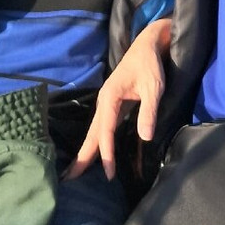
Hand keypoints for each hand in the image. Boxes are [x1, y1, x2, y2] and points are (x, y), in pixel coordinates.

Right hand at [65, 18, 171, 179]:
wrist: (148, 46)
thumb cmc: (150, 65)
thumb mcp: (154, 88)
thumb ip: (149, 111)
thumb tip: (145, 137)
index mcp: (110, 97)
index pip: (105, 131)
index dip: (106, 153)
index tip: (108, 173)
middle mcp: (104, 101)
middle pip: (92, 133)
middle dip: (83, 156)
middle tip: (71, 179)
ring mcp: (107, 102)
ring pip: (95, 130)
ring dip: (87, 150)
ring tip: (77, 170)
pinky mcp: (113, 103)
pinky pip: (102, 126)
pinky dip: (97, 140)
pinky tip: (96, 151)